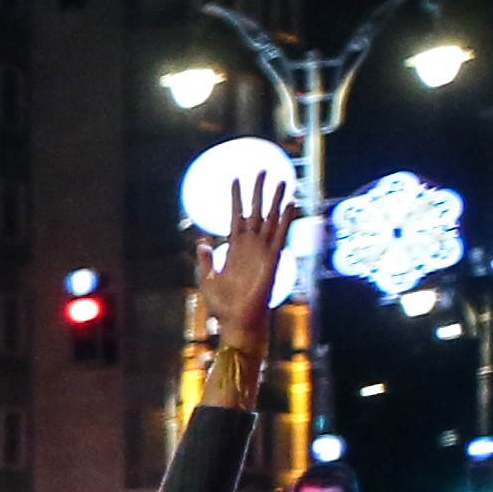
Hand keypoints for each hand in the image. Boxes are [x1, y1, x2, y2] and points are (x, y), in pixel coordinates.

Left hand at [189, 195, 289, 409]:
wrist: (237, 322)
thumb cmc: (223, 305)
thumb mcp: (207, 278)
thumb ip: (206, 260)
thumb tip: (202, 243)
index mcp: (235, 249)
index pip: (237, 216)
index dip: (237, 199)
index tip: (236, 179)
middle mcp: (251, 246)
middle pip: (256, 211)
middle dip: (259, 191)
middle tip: (263, 170)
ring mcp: (263, 251)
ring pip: (271, 219)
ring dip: (276, 199)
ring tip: (282, 180)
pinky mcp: (272, 259)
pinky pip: (280, 234)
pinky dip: (285, 219)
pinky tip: (289, 203)